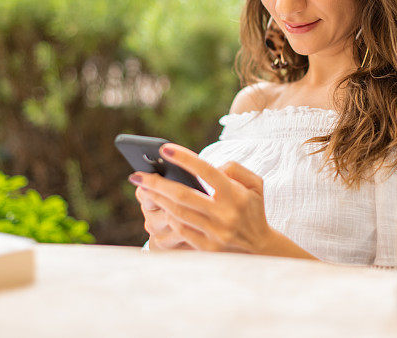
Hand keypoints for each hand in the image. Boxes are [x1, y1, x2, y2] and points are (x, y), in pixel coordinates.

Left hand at [128, 143, 274, 253]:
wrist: (260, 246)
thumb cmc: (252, 207)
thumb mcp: (255, 183)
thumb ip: (234, 168)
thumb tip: (210, 166)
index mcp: (235, 195)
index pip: (206, 171)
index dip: (184, 158)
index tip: (162, 149)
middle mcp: (225, 214)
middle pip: (183, 195)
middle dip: (157, 183)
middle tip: (137, 174)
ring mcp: (215, 233)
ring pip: (178, 213)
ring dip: (157, 200)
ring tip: (143, 188)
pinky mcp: (208, 247)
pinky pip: (181, 231)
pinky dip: (169, 217)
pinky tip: (159, 206)